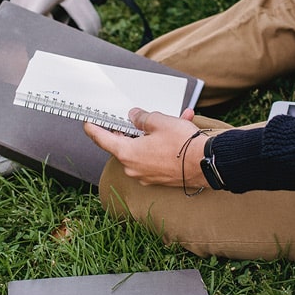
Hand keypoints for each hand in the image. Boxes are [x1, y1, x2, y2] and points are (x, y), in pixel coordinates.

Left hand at [83, 107, 209, 187]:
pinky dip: (164, 144)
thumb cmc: (182, 144)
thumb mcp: (159, 121)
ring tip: (171, 118)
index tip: (87, 122)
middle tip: (132, 116)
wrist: (208, 164)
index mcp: (127, 154)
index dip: (93, 128)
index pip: (102, 139)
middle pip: (124, 144)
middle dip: (130, 128)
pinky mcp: (160, 177)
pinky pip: (156, 156)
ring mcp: (146, 175)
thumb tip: (134, 117)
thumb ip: (142, 118)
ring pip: (143, 149)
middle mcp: (133, 167)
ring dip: (153, 134)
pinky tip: (179, 128)